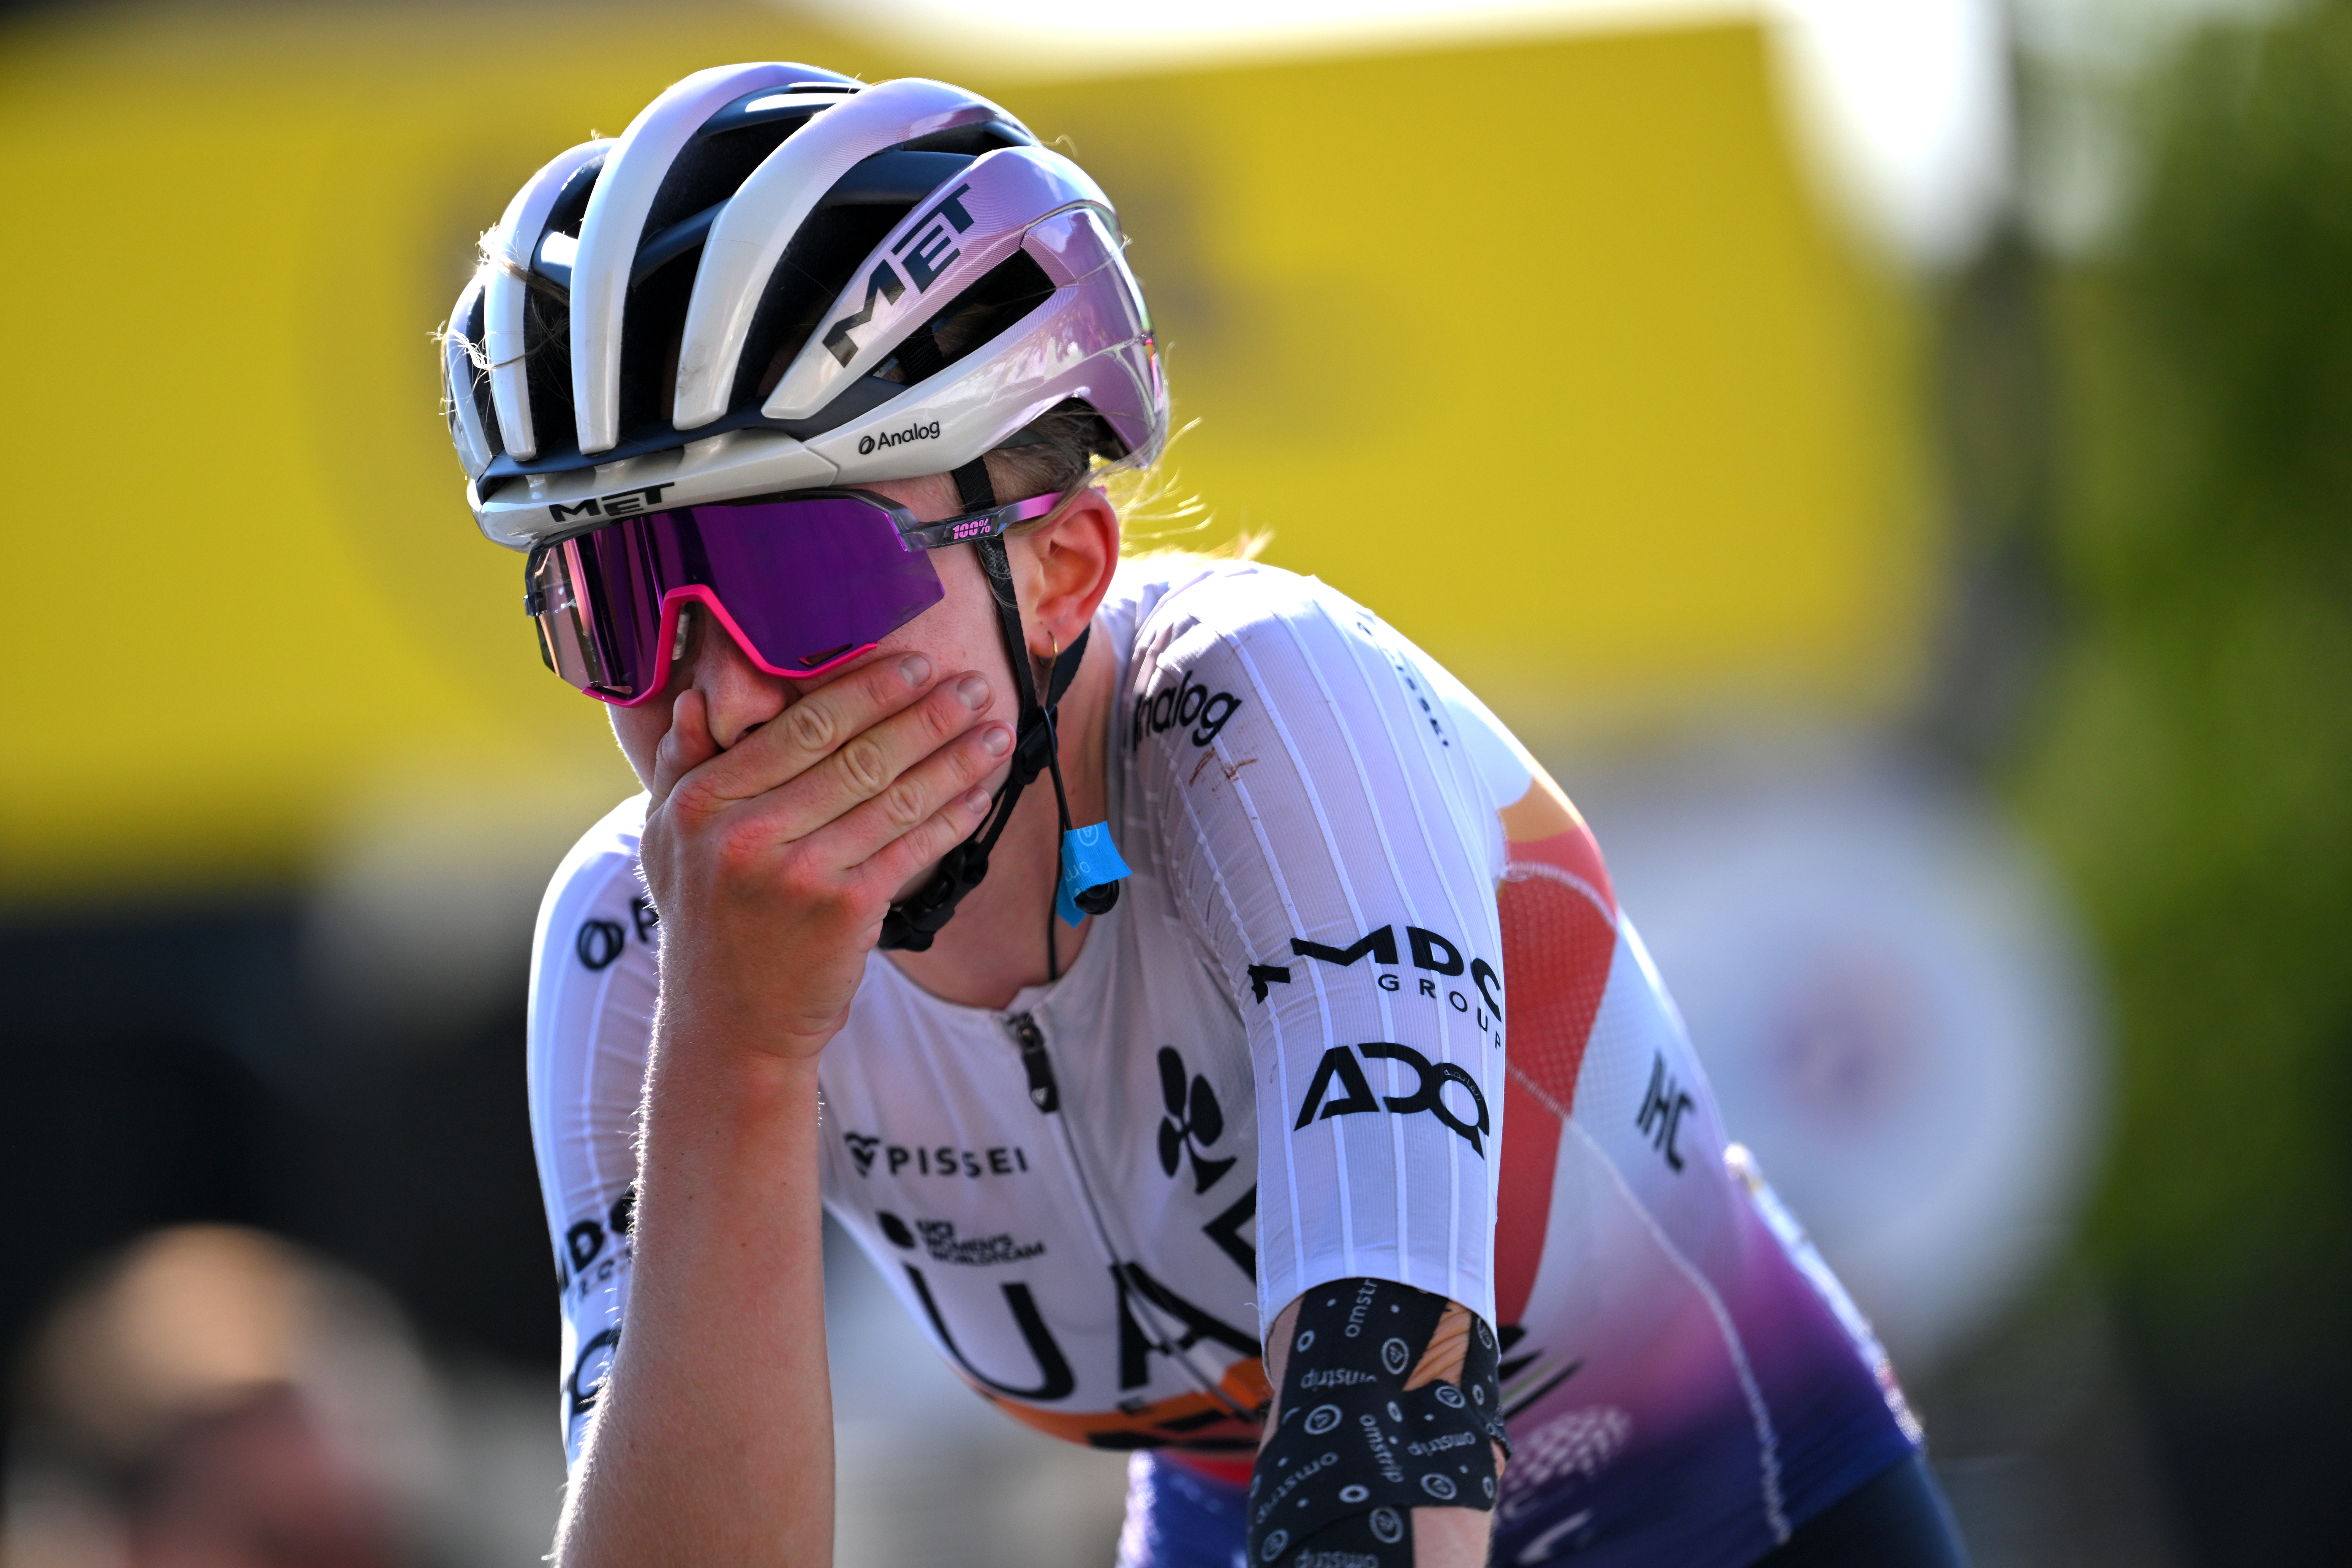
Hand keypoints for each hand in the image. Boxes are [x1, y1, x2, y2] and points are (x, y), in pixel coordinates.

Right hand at [638, 652, 1010, 1055]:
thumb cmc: (708, 921)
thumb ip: (680, 766)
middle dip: (925, 715)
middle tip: (973, 683)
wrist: (728, 1023)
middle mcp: (746, 833)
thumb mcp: (667, 841)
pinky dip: (952, 816)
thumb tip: (694, 699)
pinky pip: (912, 848)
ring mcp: (799, 874)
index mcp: (703, 802)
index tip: (913, 664)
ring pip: (893, 798)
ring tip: (995, 730)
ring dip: (954, 759)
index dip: (866, 691)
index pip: (801, 728)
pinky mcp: (844, 912)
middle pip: (856, 755)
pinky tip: (981, 792)